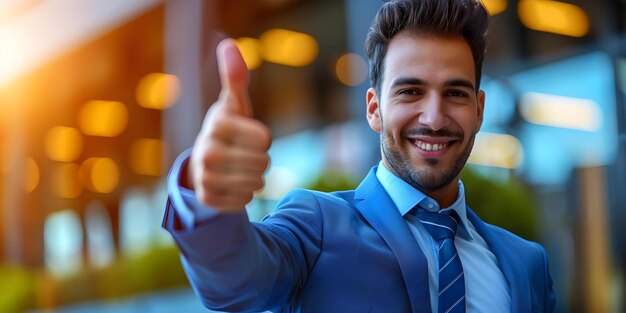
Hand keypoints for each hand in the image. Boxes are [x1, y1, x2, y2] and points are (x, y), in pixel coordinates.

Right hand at [188, 38, 271, 212]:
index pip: (265, 139)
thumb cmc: (228, 130)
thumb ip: (236, 76)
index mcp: (217, 125)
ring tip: (237, 169)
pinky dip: (243, 195)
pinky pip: (245, 202)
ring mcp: (205, 178)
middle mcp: (207, 152)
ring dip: (254, 178)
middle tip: (243, 154)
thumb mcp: (234, 104)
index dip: (262, 138)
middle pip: (264, 163)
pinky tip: (230, 184)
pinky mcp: (207, 199)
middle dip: (260, 160)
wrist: (203, 162)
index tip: (247, 135)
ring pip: (256, 184)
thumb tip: (229, 44)